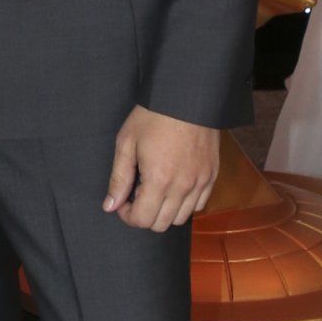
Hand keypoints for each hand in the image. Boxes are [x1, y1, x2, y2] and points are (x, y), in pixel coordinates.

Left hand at [103, 107, 219, 230]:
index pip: (142, 220)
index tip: (123, 202)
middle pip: (161, 224)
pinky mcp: (212, 175)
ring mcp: (200, 182)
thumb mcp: (127, 143)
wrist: (187, 96)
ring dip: (164, 211)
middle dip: (144, 215)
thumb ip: (119, 178)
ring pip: (181, 218)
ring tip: (156, 190)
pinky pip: (199, 205)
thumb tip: (110, 206)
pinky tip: (174, 187)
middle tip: (136, 195)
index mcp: (159, 179)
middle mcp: (182, 187)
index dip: (127, 215)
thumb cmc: (154, 116)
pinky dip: (185, 203)